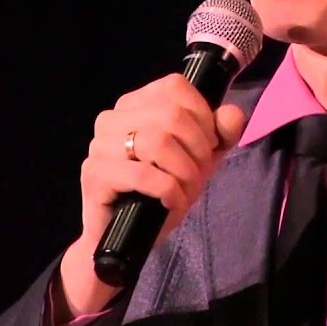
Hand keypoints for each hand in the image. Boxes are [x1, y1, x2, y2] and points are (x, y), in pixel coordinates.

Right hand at [58, 74, 246, 317]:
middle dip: (197, 149)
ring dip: (183, 170)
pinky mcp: (95, 175)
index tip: (207, 145)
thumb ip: (222, 132)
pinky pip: (144, 174)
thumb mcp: (202, 158)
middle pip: (171, 115)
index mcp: (135, 104)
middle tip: (197, 174)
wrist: (128, 238)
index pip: (174, 87)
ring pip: (157, 141)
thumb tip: (231, 113)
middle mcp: (112, 118)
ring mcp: (99, 145)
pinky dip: (169, 190)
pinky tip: (171, 202)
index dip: (202, 115)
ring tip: (184, 189)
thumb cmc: (163, 192)